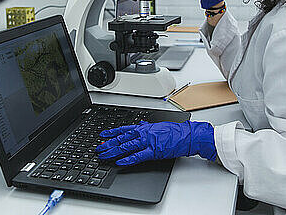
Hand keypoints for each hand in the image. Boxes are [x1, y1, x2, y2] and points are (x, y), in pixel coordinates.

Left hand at [95, 121, 216, 165]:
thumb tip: (139, 125)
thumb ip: (147, 126)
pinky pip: (138, 156)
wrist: (187, 135)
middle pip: (122, 139)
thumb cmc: (175, 131)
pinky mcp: (153, 151)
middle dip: (108, 144)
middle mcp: (144, 133)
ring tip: (104, 155)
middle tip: (99, 148)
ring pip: (126, 146)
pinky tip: (119, 161)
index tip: (103, 135)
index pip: (124, 129)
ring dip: (114, 151)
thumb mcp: (158, 125)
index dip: (112, 132)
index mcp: (144, 127)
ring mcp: (148, 142)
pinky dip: (128, 159)